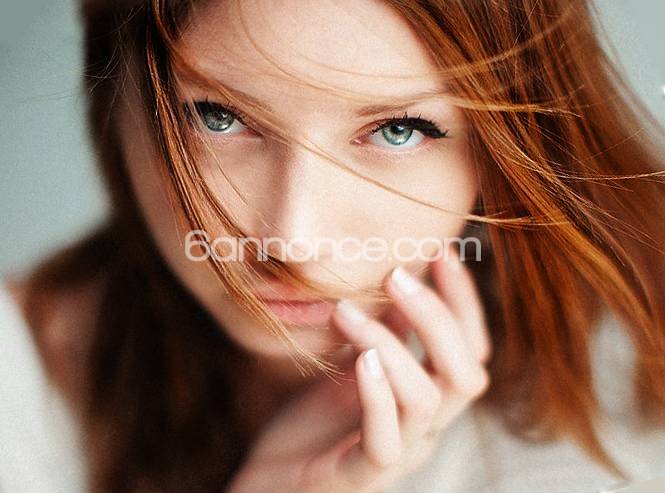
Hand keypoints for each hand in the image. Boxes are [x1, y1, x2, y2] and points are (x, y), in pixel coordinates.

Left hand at [228, 248, 490, 492]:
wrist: (270, 482)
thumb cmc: (312, 424)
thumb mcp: (351, 366)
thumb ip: (383, 332)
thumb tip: (403, 276)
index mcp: (424, 396)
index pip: (470, 348)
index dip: (463, 301)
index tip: (440, 252)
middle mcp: (423, 428)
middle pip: (466, 374)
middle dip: (438, 317)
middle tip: (396, 275)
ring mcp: (396, 454)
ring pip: (426, 402)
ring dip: (392, 346)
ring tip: (349, 310)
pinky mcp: (359, 478)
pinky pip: (385, 443)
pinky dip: (378, 396)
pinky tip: (361, 360)